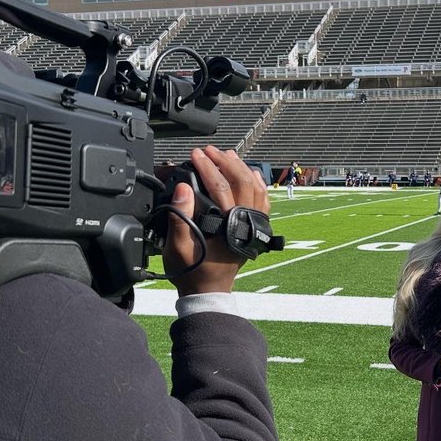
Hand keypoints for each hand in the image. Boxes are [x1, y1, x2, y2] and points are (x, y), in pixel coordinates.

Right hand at [164, 146, 269, 296]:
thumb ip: (180, 218)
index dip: (207, 167)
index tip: (195, 155)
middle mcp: (246, 223)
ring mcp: (254, 224)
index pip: (221, 187)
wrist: (207, 289)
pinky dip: (257, 182)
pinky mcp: (254, 226)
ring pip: (255, 187)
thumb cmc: (192, 271)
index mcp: (229, 227)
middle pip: (242, 181)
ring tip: (224, 154)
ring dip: (240, 167)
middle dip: (224, 161)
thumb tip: (183, 187)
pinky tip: (249, 171)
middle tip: (207, 150)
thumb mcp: (177, 248)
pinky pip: (262, 199)